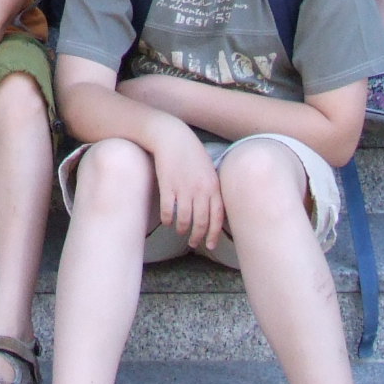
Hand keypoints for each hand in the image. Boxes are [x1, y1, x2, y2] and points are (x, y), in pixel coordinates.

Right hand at [148, 118, 225, 251]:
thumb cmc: (191, 153)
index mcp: (213, 186)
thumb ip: (213, 189)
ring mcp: (184, 189)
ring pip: (184, 219)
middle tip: (193, 243)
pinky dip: (167, 219)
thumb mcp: (209, 170)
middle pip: (201, 222)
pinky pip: (169, 211)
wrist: (172, 137)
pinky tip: (166, 221)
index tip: (210, 245)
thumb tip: (213, 210)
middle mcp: (200, 190)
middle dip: (197, 236)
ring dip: (182, 229)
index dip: (213, 234)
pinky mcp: (168, 186)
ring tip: (179, 231)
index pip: (217, 217)